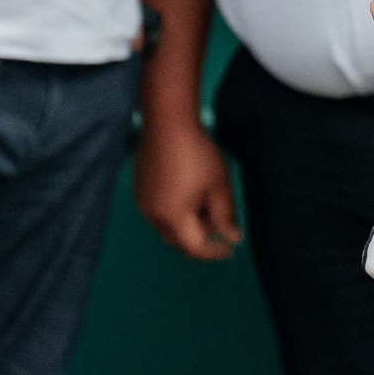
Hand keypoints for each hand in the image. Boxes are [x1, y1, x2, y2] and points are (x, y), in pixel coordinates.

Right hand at [136, 114, 241, 259]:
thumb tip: (233, 238)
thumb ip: (226, 217)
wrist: (167, 122)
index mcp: (174, 218)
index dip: (215, 252)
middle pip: (178, 241)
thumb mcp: (219, 187)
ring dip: (188, 225)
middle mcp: (153, 216)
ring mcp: (143, 203)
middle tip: (220, 228)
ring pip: (168, 227)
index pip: (196, 248)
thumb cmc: (197, 153)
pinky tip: (191, 193)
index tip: (230, 249)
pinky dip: (175, 213)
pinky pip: (158, 212)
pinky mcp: (140, 190)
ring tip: (207, 204)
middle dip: (201, 240)